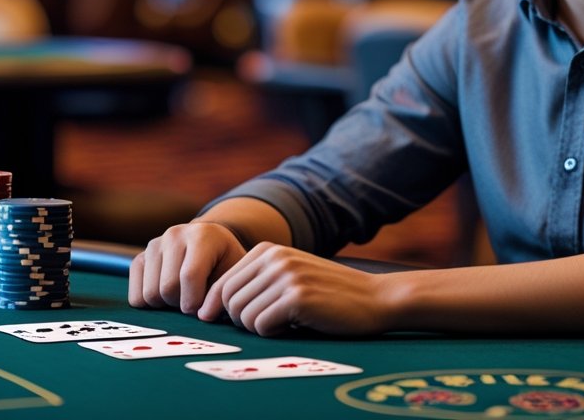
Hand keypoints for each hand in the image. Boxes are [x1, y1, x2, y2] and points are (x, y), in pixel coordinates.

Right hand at [128, 221, 248, 314]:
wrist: (212, 244)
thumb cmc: (225, 263)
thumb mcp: (232, 274)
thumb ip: (222, 295)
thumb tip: (203, 316)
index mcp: (201, 236)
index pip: (189, 275)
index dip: (195, 302)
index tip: (203, 310)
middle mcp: (174, 235)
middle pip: (167, 288)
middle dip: (181, 304)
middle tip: (194, 300)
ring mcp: (154, 245)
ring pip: (149, 295)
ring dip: (166, 305)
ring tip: (182, 295)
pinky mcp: (139, 259)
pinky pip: (136, 297)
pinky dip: (150, 305)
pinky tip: (167, 295)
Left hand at [199, 243, 392, 336]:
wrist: (375, 298)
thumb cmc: (329, 295)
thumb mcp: (289, 277)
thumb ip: (255, 284)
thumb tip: (208, 309)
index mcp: (268, 250)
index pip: (223, 283)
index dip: (220, 309)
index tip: (232, 324)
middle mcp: (274, 257)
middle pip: (228, 300)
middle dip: (241, 321)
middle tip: (267, 325)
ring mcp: (286, 275)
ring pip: (243, 315)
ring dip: (259, 329)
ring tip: (283, 324)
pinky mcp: (297, 297)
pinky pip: (261, 325)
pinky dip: (273, 333)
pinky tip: (293, 327)